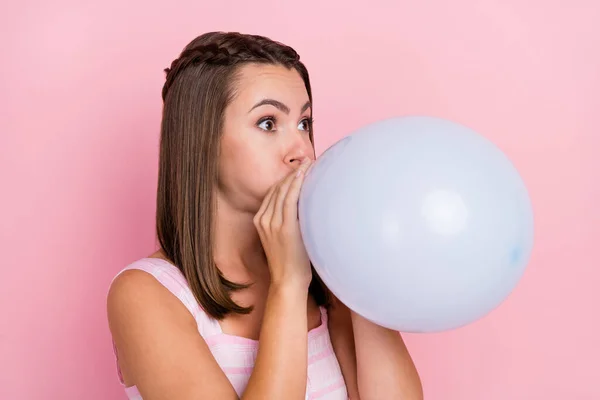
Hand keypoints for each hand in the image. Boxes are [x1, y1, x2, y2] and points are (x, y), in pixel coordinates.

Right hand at [253, 157, 313, 289]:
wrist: (287, 281)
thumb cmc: (290, 262)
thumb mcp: (281, 239)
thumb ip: (285, 222)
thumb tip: (302, 208)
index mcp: (260, 221)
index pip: (272, 193)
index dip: (285, 178)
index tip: (298, 168)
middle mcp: (263, 219)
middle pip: (277, 188)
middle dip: (291, 173)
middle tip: (306, 160)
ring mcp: (272, 223)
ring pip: (283, 191)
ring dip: (296, 175)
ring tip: (308, 163)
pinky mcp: (284, 227)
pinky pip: (290, 199)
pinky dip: (297, 185)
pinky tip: (305, 175)